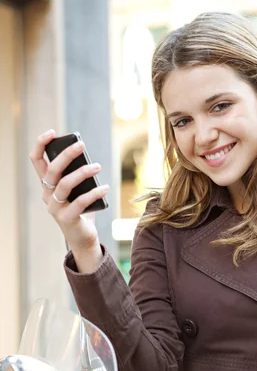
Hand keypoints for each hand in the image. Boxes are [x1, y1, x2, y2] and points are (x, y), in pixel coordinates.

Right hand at [29, 129, 108, 269]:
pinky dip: (94, 193)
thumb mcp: (77, 190)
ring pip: (65, 184)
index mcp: (47, 185)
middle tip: (82, 144)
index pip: (36, 161)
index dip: (40, 145)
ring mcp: (55, 208)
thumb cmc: (81, 210)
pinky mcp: (67, 218)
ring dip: (83, 173)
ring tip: (97, 166)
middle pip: (52, 170)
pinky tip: (105, 187)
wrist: (82, 238)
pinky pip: (80, 202)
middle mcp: (47, 195)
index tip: (52, 132)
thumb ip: (78, 176)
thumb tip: (89, 161)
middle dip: (66, 155)